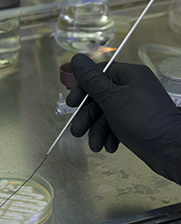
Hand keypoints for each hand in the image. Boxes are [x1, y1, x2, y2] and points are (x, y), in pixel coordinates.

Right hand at [67, 53, 180, 183]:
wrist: (168, 149)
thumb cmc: (143, 121)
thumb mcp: (112, 100)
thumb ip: (92, 81)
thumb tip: (77, 59)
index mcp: (129, 76)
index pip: (98, 75)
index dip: (82, 89)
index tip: (71, 104)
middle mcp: (132, 89)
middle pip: (99, 99)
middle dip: (87, 118)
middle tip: (77, 131)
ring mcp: (133, 107)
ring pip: (105, 115)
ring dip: (96, 132)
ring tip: (96, 146)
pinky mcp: (134, 123)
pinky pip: (114, 126)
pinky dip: (108, 137)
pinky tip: (109, 146)